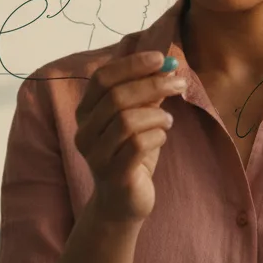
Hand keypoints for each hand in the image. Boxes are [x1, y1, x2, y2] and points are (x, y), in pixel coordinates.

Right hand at [74, 51, 186, 223]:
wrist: (122, 204)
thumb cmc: (130, 155)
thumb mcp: (138, 120)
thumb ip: (146, 95)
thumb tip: (167, 66)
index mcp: (86, 113)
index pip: (102, 78)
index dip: (131, 64)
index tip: (160, 58)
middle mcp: (84, 132)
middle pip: (115, 97)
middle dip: (152, 85)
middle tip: (179, 82)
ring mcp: (96, 155)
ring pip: (126, 121)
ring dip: (156, 115)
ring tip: (167, 120)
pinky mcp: (113, 174)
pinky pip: (138, 145)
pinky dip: (157, 135)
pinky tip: (161, 137)